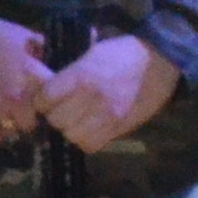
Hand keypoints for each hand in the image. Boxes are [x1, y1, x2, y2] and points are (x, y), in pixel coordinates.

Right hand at [0, 10, 52, 145]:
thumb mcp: (24, 35)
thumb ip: (41, 51)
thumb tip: (53, 58)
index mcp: (31, 75)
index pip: (55, 101)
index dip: (55, 103)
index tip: (52, 102)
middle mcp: (15, 95)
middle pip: (36, 123)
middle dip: (35, 118)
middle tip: (32, 113)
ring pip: (15, 132)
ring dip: (16, 127)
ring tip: (15, 119)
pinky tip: (0, 125)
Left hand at [35, 32, 183, 150]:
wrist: (159, 61)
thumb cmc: (120, 52)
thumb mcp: (89, 53)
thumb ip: (66, 72)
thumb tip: (38, 78)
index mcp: (81, 76)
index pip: (44, 99)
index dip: (40, 101)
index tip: (44, 99)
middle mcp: (92, 98)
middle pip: (56, 120)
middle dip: (54, 116)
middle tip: (60, 110)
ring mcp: (108, 115)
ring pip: (73, 136)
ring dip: (70, 130)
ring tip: (75, 120)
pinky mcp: (121, 127)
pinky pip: (92, 145)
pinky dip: (86, 140)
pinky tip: (89, 129)